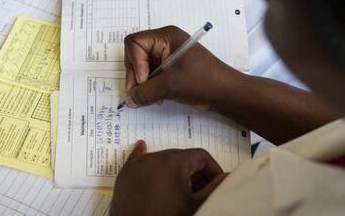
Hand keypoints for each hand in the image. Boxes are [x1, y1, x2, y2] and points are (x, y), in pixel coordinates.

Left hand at [109, 141, 226, 215]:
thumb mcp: (196, 205)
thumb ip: (214, 189)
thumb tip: (225, 178)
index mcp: (174, 161)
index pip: (201, 156)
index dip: (213, 170)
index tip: (217, 186)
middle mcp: (154, 157)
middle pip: (183, 158)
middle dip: (196, 174)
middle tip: (202, 193)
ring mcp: (137, 165)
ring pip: (163, 161)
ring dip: (176, 172)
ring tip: (182, 191)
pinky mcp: (125, 174)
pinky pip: (137, 159)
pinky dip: (144, 156)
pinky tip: (142, 145)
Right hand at [124, 26, 245, 110]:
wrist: (225, 93)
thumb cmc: (203, 81)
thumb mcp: (171, 85)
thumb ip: (145, 92)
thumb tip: (129, 99)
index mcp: (165, 36)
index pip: (134, 43)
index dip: (134, 62)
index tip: (144, 79)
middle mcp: (163, 43)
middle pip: (134, 56)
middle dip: (136, 76)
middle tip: (141, 93)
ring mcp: (165, 56)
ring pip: (140, 68)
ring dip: (142, 84)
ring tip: (152, 97)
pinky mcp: (168, 70)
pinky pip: (149, 77)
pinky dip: (149, 88)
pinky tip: (157, 97)